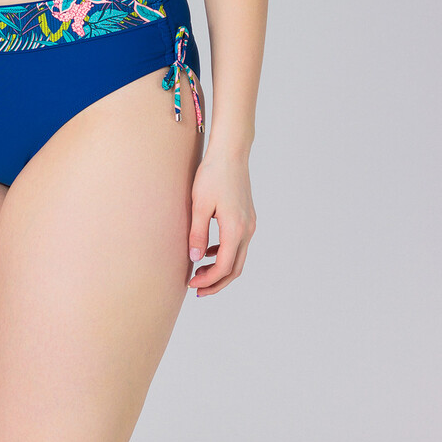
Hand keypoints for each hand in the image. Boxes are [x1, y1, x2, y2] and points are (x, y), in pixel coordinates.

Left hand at [187, 150, 255, 296]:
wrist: (230, 153)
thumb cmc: (212, 174)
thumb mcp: (199, 204)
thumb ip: (197, 233)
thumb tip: (195, 258)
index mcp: (235, 229)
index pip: (224, 267)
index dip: (208, 280)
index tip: (191, 283)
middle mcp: (247, 229)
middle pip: (235, 268)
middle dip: (217, 283)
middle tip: (197, 289)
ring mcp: (249, 223)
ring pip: (239, 257)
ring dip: (222, 269)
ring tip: (201, 273)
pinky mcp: (247, 217)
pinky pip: (239, 244)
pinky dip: (226, 254)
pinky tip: (210, 251)